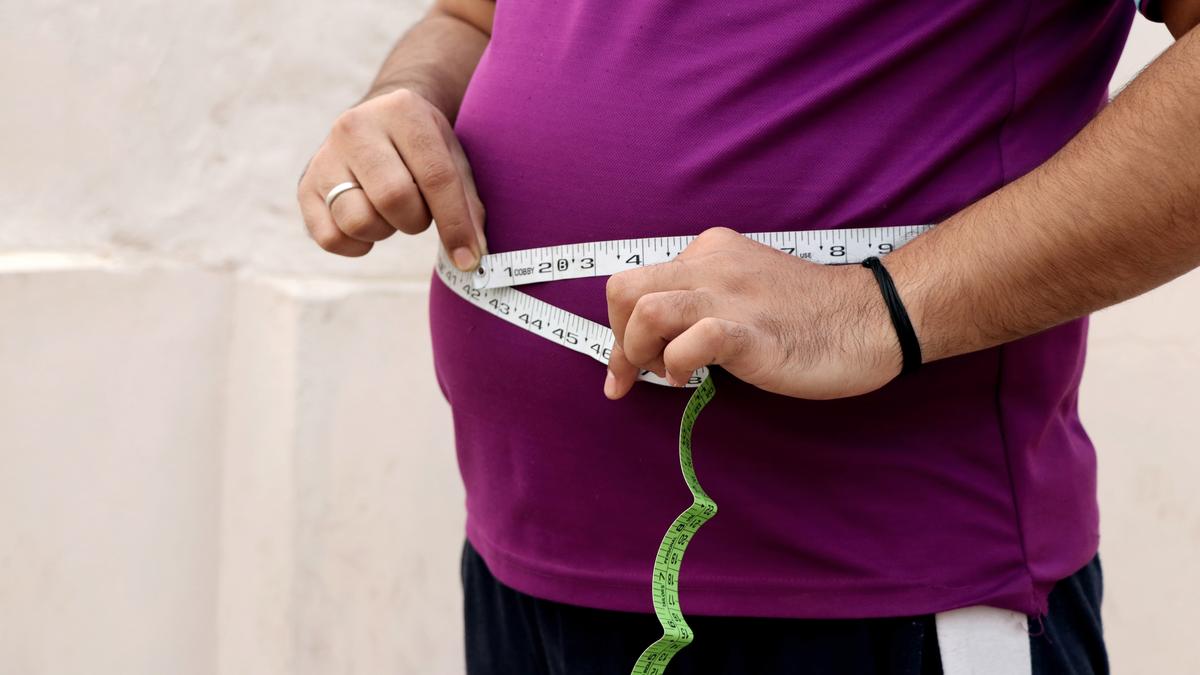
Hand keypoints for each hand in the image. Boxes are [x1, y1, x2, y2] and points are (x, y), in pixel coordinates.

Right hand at [298, 88, 485, 268]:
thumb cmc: (424, 148)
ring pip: (358, 220)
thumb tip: (471, 258)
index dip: (456, 224)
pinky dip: (356, 245)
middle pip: (394, 198)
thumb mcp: (453, 159)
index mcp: (403, 110)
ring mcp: (325, 155)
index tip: (470, 259)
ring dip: (385, 230)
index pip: (435, 176)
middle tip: (418, 211)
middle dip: (416, 220)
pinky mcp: (306, 185)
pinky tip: (369, 224)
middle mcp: (356, 126)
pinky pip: (330, 238)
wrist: (379, 119)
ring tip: (390, 212)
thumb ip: (467, 205)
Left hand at [604, 227, 903, 399]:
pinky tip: (693, 379)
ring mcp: (730, 296)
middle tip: (642, 372)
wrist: (873, 318)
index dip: (619, 331)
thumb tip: (657, 342)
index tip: (623, 371)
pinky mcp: (750, 330)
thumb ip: (702, 302)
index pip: (636, 283)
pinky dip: (678, 365)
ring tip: (668, 374)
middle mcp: (711, 264)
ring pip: (646, 310)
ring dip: (639, 352)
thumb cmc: (809, 315)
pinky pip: (692, 340)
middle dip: (618, 340)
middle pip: (624, 290)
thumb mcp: (744, 290)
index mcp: (708, 251)